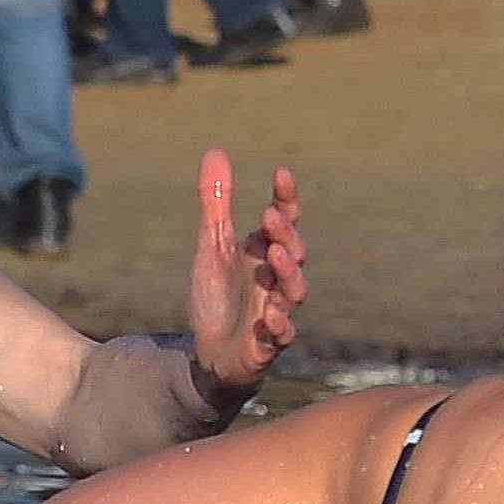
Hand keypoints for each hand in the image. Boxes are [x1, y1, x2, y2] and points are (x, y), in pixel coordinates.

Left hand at [184, 152, 306, 410]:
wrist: (210, 353)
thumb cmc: (217, 297)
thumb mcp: (211, 245)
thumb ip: (216, 203)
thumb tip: (216, 151)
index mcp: (266, 253)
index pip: (284, 220)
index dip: (286, 198)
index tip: (281, 173)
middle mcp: (278, 280)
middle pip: (293, 252)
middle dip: (285, 234)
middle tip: (269, 216)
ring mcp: (277, 311)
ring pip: (294, 292)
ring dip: (288, 273)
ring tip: (275, 254)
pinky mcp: (268, 344)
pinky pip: (281, 336)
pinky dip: (279, 326)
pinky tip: (271, 316)